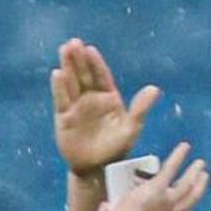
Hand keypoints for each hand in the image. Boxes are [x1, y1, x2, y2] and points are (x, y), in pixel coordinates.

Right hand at [51, 38, 157, 177]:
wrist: (96, 168)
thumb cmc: (117, 148)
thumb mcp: (131, 128)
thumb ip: (140, 108)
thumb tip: (154, 89)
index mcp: (109, 97)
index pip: (101, 76)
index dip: (95, 62)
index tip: (90, 49)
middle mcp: (91, 98)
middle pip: (84, 74)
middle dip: (78, 59)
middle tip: (73, 42)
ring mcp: (77, 107)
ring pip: (71, 83)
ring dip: (67, 66)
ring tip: (63, 49)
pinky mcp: (64, 117)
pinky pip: (61, 99)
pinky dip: (58, 87)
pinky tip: (56, 73)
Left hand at [99, 142, 207, 210]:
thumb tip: (105, 205)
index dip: (179, 207)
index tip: (179, 201)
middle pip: (190, 198)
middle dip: (198, 187)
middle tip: (203, 178)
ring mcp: (168, 199)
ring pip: (187, 183)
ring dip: (194, 172)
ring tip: (200, 163)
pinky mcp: (159, 185)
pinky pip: (171, 167)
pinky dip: (179, 155)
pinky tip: (184, 146)